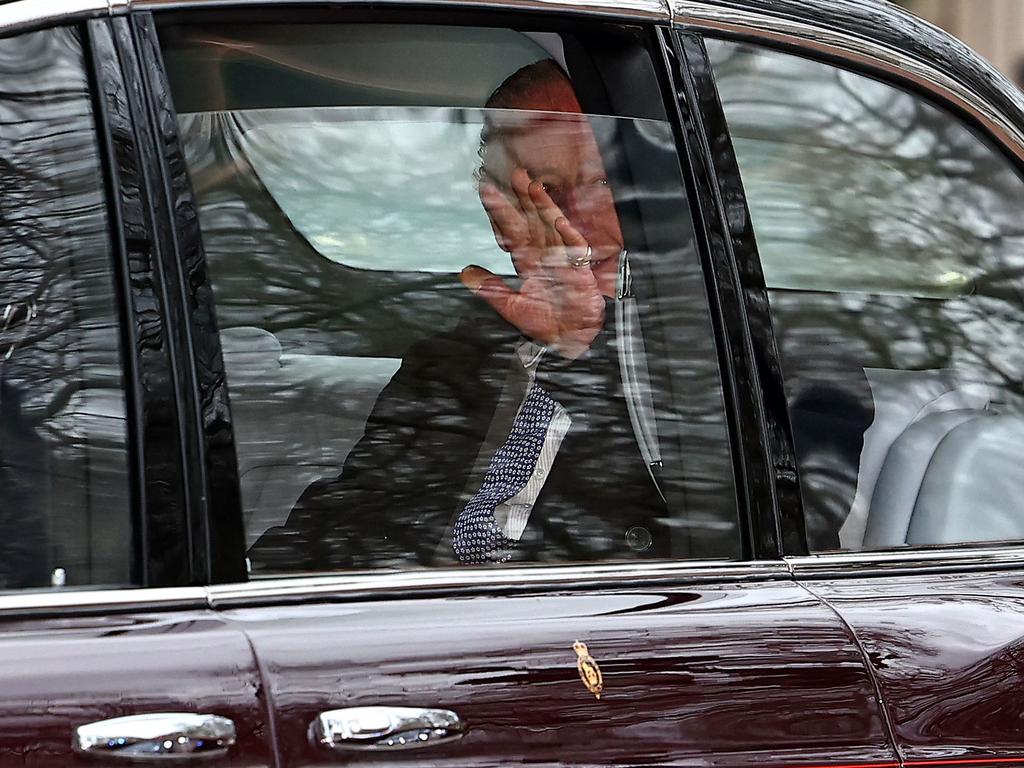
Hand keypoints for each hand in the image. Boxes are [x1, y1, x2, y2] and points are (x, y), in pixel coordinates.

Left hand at [462, 168, 605, 358]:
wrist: (570, 341)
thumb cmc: (546, 324)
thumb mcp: (511, 307)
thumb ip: (490, 288)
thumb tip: (465, 272)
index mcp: (529, 262)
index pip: (512, 232)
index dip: (501, 212)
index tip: (487, 192)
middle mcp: (545, 256)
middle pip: (533, 222)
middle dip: (525, 199)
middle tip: (514, 175)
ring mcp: (563, 261)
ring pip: (552, 228)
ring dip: (543, 208)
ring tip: (533, 187)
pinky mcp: (580, 271)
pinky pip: (574, 250)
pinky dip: (567, 236)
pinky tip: (558, 221)